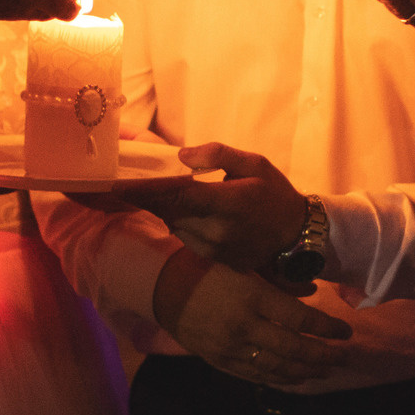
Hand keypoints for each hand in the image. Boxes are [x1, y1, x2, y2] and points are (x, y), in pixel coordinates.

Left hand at [133, 142, 307, 272]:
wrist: (297, 236)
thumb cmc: (276, 194)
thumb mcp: (254, 163)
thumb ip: (218, 155)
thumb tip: (183, 155)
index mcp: (227, 203)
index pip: (176, 196)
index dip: (145, 191)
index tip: (118, 184)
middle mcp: (217, 230)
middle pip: (170, 211)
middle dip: (155, 197)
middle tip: (142, 181)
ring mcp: (215, 249)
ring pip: (175, 226)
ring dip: (171, 210)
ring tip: (181, 195)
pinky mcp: (215, 260)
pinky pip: (187, 238)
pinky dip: (183, 223)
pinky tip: (195, 212)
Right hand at [155, 250, 350, 386]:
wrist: (163, 288)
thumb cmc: (208, 269)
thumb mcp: (244, 264)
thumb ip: (278, 280)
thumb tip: (312, 291)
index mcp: (252, 296)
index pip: (299, 319)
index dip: (327, 327)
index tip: (346, 331)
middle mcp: (244, 325)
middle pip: (293, 348)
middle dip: (323, 354)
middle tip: (345, 356)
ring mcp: (230, 347)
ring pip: (277, 368)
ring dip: (306, 371)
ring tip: (326, 369)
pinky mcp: (220, 361)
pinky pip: (256, 375)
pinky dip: (280, 379)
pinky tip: (297, 378)